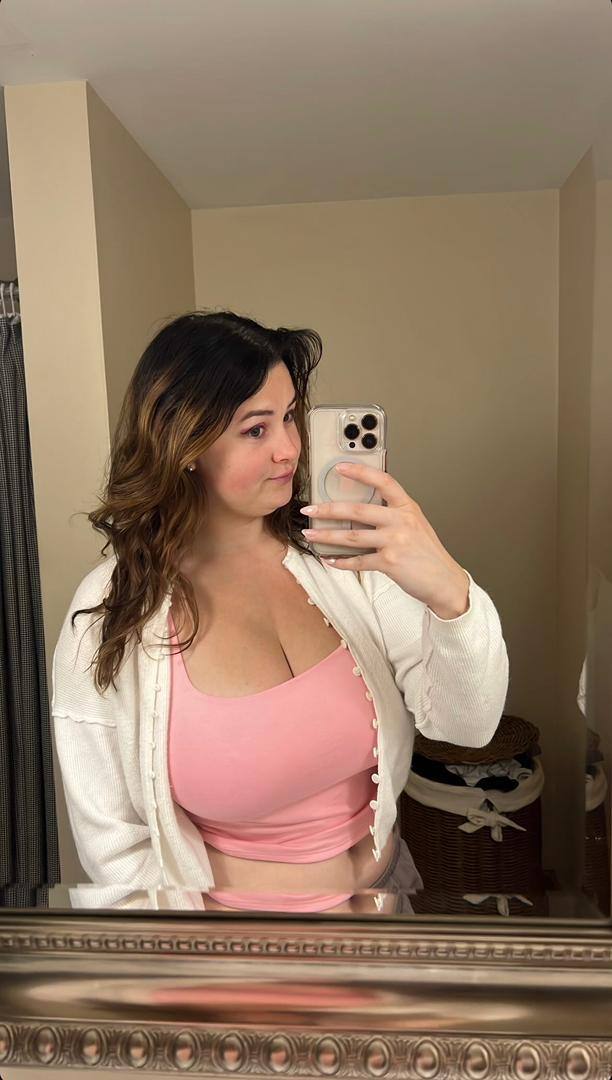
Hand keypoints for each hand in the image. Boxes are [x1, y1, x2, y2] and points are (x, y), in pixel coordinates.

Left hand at [300, 461, 469, 617]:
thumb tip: (361, 509)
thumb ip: (393, 513)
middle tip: (310, 509)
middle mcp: (401, 521)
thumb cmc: (427, 553)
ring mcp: (395, 541)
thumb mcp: (415, 524)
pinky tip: (329, 560)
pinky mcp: (390, 562)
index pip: (383, 481)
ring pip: (352, 536)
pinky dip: (341, 562)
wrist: (444, 581)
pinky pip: (358, 561)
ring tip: (310, 535)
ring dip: (327, 536)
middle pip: (358, 510)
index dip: (360, 472)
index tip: (340, 467)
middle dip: (328, 509)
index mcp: (407, 507)